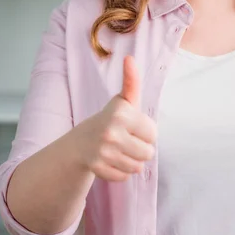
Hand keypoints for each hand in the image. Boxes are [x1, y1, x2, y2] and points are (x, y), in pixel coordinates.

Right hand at [73, 55, 156, 181]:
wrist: (80, 142)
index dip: (146, 132)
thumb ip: (131, 81)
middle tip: (127, 140)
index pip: (153, 134)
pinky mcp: (97, 169)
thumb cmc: (111, 119)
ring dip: (132, 161)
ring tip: (120, 150)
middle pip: (148, 153)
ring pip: (137, 167)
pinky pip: (124, 177)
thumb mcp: (123, 101)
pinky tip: (112, 160)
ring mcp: (102, 152)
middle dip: (141, 148)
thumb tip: (129, 58)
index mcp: (121, 114)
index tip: (133, 127)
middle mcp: (111, 132)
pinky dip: (121, 171)